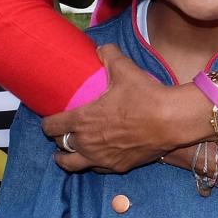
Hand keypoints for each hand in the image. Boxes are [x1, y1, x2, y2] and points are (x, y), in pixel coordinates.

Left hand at [41, 46, 206, 172]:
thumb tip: (101, 48)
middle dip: (58, 138)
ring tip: (67, 154)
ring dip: (67, 157)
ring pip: (72, 164)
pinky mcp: (118, 167)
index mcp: (82, 120)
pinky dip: (91, 163)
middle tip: (62, 132)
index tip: (49, 120)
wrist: (171, 121)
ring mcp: (102, 158)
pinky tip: (95, 158)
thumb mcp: (124, 69)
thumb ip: (109, 55)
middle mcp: (87, 142)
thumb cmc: (145, 96)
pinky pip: (96, 169)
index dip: (47, 123)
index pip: (51, 126)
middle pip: (60, 145)